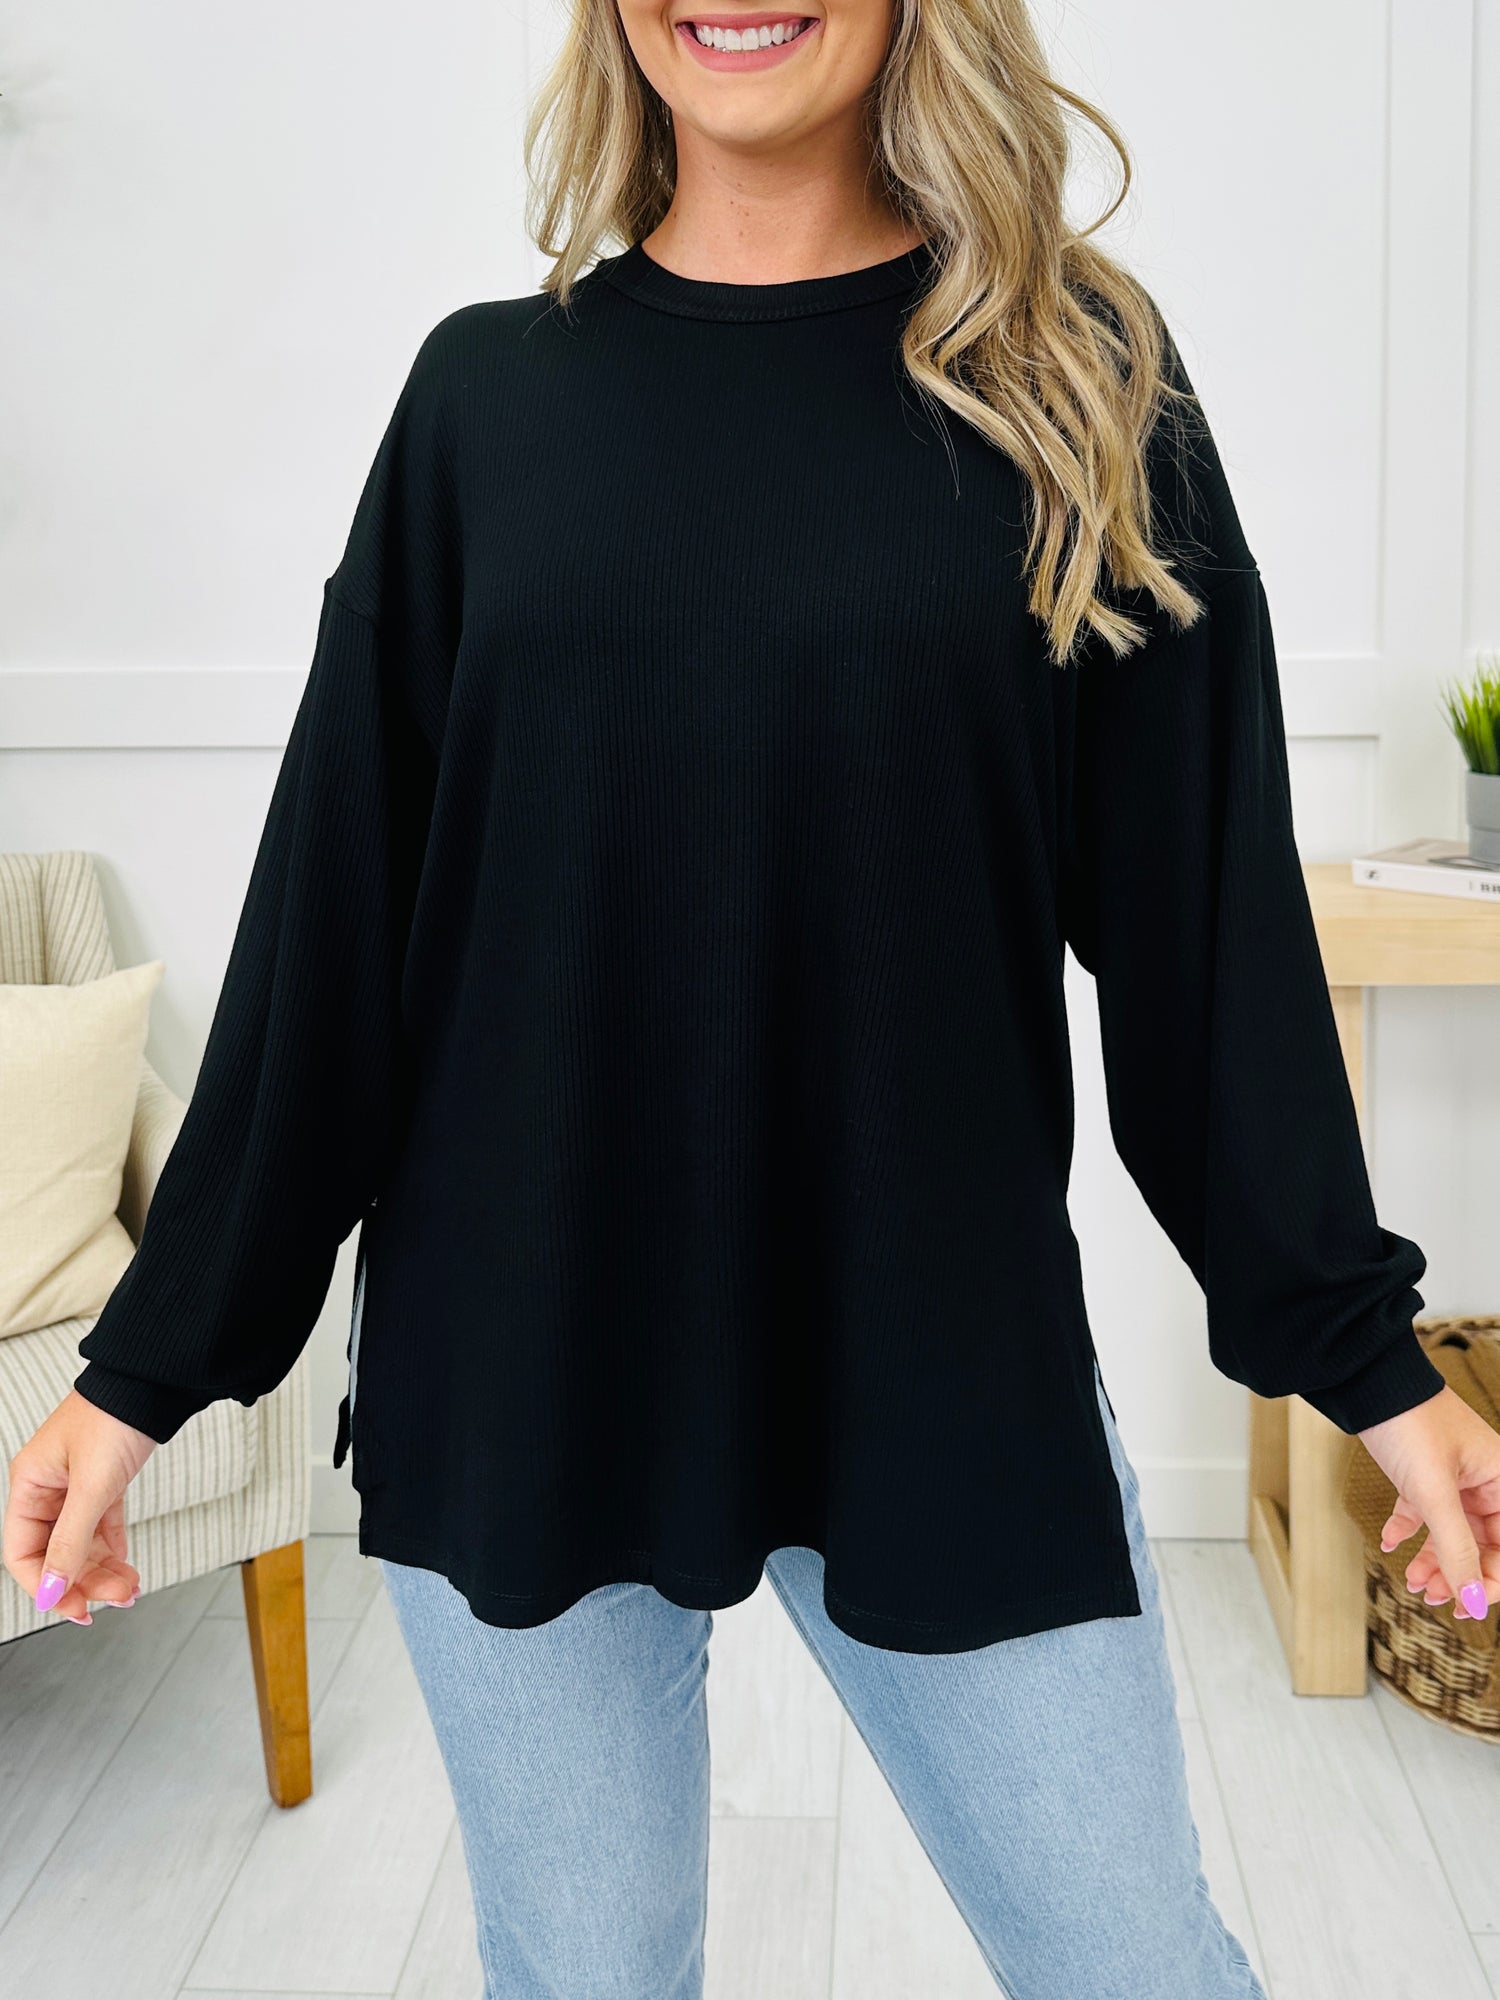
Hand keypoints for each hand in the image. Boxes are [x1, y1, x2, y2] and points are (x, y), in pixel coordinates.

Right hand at [4, 1389, 155, 1623]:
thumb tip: (51, 1590)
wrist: (153, 1380)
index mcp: (30, 1485)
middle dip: (85, 1580)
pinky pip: (101, 1526)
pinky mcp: (104, 1479)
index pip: (23, 1552)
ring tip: (131, 1588)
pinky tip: (127, 1568)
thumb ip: (71, 1541)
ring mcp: (76, 1484)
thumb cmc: (115, 1417)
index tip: (75, 1608)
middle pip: (55, 1552)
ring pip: (82, 1542)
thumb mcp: (91, 1485)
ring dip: (103, 1570)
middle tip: (117, 1598)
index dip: (45, 1585)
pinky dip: (114, 1548)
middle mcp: (48, 1487)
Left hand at [1359, 1384, 1499, 1620]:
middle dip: (1459, 1574)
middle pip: (1482, 1544)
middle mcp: (1484, 1482)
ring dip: (1434, 1561)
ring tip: (1414, 1583)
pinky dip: (1407, 1531)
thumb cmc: (1409, 1423)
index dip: (1490, 1580)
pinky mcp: (1420, 1473)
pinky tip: (1389, 1542)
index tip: (1465, 1604)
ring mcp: (1452, 1478)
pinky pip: (1421, 1513)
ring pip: (1450, 1533)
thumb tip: (1473, 1601)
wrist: (1366, 1380)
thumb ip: (1455, 1548)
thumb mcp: (1434, 1492)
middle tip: (1434, 1598)